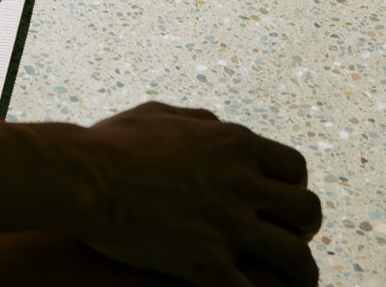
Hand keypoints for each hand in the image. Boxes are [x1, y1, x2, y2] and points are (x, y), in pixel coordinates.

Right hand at [67, 102, 321, 286]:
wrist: (80, 178)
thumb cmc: (109, 143)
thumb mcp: (160, 115)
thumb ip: (200, 121)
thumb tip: (219, 128)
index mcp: (234, 143)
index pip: (294, 168)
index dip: (293, 187)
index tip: (282, 201)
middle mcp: (243, 183)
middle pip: (306, 211)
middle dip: (304, 228)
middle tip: (293, 240)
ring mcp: (229, 225)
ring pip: (294, 258)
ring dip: (300, 273)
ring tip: (293, 285)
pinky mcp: (208, 264)